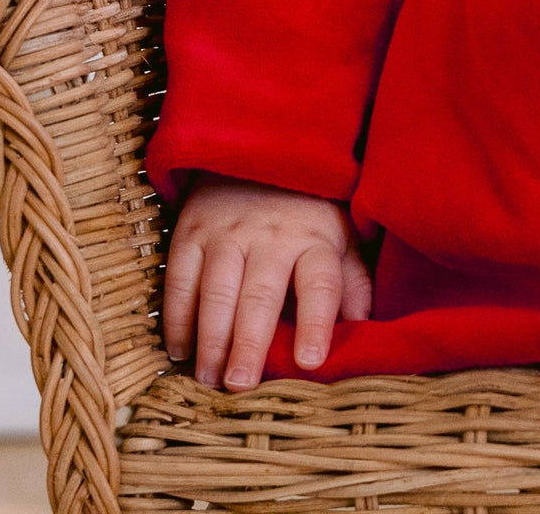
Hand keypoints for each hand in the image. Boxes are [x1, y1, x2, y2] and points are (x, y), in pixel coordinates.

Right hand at [162, 174, 371, 388]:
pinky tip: (178, 352)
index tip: (309, 361)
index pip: (320, 283)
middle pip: (261, 295)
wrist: (258, 154)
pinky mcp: (191, 232)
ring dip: (210, 341)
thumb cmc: (307, 211)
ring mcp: (227, 233)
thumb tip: (362, 329)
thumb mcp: (341, 236)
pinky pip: (179, 282)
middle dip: (250, 343)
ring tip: (208, 380)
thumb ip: (352, 282)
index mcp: (315, 239)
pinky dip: (177, 320)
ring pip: (217, 293)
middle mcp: (272, 236)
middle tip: (240, 385)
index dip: (315, 322)